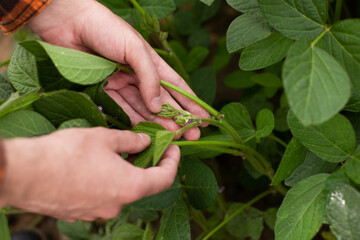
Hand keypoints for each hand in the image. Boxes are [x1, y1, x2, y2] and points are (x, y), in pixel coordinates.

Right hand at [0, 128, 179, 221]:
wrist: (26, 174)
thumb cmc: (67, 153)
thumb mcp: (105, 138)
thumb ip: (131, 140)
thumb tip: (146, 141)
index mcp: (130, 187)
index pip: (164, 178)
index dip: (173, 161)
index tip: (173, 148)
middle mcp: (117, 204)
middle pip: (142, 185)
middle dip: (146, 165)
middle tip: (145, 146)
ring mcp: (98, 212)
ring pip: (121, 190)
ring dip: (125, 173)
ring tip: (117, 153)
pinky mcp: (81, 213)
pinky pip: (102, 196)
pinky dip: (107, 182)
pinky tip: (96, 167)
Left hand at [27, 0, 208, 139]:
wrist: (67, 23)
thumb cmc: (105, 29)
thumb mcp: (135, 50)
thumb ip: (149, 78)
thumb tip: (159, 107)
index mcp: (151, 62)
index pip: (176, 86)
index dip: (190, 103)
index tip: (203, 119)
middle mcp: (139, 75)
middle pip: (162, 101)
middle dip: (178, 119)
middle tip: (191, 136)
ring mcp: (122, 84)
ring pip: (144, 109)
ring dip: (159, 124)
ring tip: (173, 138)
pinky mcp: (105, 91)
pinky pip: (123, 110)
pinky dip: (135, 122)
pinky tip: (147, 133)